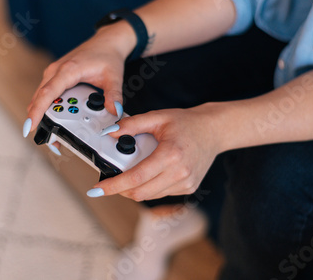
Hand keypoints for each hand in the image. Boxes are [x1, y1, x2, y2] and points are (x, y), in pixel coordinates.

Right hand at [25, 22, 135, 134]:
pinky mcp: (54, 77)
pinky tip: (55, 121)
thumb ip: (114, 95)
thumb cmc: (107, 55)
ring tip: (53, 136)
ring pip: (40, 98)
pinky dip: (47, 108)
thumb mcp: (114, 76)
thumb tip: (115, 112)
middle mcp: (55, 71)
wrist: (106, 42)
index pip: (47, 93)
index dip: (37, 111)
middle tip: (50, 142)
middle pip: (39, 99)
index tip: (30, 126)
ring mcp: (53, 74)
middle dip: (39, 120)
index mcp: (67, 70)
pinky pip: (45, 95)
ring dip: (42, 115)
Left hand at [93, 105, 224, 200]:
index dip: (114, 186)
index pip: (136, 177)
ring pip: (149, 196)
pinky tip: (149, 173)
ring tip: (129, 173)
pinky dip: (149, 187)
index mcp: (171, 155)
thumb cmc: (187, 123)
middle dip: (120, 190)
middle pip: (140, 193)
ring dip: (134, 189)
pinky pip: (161, 193)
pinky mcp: (188, 188)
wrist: (214, 130)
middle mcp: (180, 173)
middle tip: (109, 182)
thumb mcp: (158, 117)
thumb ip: (132, 124)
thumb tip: (109, 133)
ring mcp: (186, 183)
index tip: (98, 189)